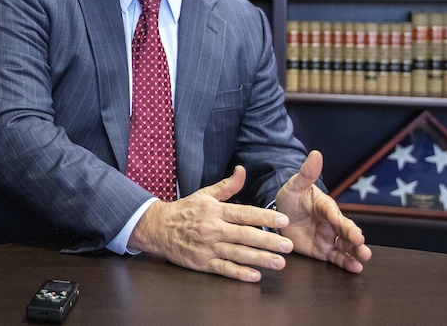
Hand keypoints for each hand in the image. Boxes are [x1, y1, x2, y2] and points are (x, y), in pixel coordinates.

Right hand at [127, 165, 293, 282]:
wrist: (157, 228)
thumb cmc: (184, 211)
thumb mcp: (204, 195)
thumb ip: (227, 186)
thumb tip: (242, 170)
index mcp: (215, 211)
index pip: (245, 213)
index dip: (265, 217)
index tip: (283, 221)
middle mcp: (213, 229)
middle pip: (245, 235)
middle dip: (269, 241)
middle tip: (289, 246)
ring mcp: (207, 247)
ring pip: (238, 254)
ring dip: (261, 259)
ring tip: (280, 263)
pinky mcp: (202, 263)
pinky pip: (223, 269)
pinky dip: (239, 273)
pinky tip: (255, 276)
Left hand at [275, 150, 371, 272]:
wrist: (281, 215)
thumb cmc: (292, 197)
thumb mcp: (295, 185)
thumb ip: (306, 173)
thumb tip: (315, 153)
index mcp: (325, 206)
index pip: (332, 211)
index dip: (336, 217)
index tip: (338, 221)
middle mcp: (331, 223)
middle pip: (344, 230)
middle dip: (353, 236)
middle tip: (360, 242)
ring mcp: (328, 237)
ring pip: (345, 245)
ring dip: (355, 251)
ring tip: (364, 257)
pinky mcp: (323, 250)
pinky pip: (336, 257)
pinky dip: (346, 263)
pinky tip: (355, 268)